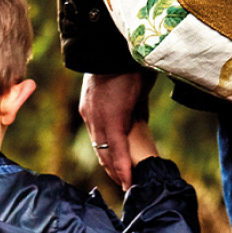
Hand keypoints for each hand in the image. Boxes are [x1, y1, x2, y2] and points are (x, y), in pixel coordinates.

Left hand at [79, 70, 155, 189]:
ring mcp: (99, 118)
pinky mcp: (112, 118)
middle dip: (112, 170)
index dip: (108, 157)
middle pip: (101, 150)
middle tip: (124, 185)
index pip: (99, 140)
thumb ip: (131, 108)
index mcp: (92, 109)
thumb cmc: (128, 62)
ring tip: (128, 187)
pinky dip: (123, 166)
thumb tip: (140, 120)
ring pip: (107, 153)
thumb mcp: (128, 90)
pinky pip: (117, 148)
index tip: (116, 171)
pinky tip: (129, 179)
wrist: (119, 45)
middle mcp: (91, 117)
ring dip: (117, 172)